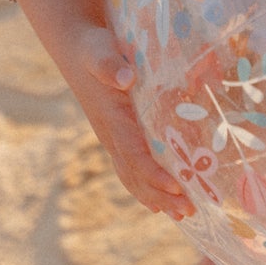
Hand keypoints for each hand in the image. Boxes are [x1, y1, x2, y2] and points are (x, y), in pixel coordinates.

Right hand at [62, 22, 193, 222]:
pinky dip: (146, 186)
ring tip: (181, 215)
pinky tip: (160, 200)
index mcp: (111, 119)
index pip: (133, 154)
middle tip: (188, 212)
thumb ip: (110, 64)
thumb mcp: (100, 51)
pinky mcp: (118, 135)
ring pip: (132, 176)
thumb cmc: (93, 49)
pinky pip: (131, 167)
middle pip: (135, 174)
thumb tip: (126, 78)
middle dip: (160, 194)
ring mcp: (113, 138)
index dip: (153, 173)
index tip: (176, 187)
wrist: (77, 49)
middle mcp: (110, 135)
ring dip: (155, 196)